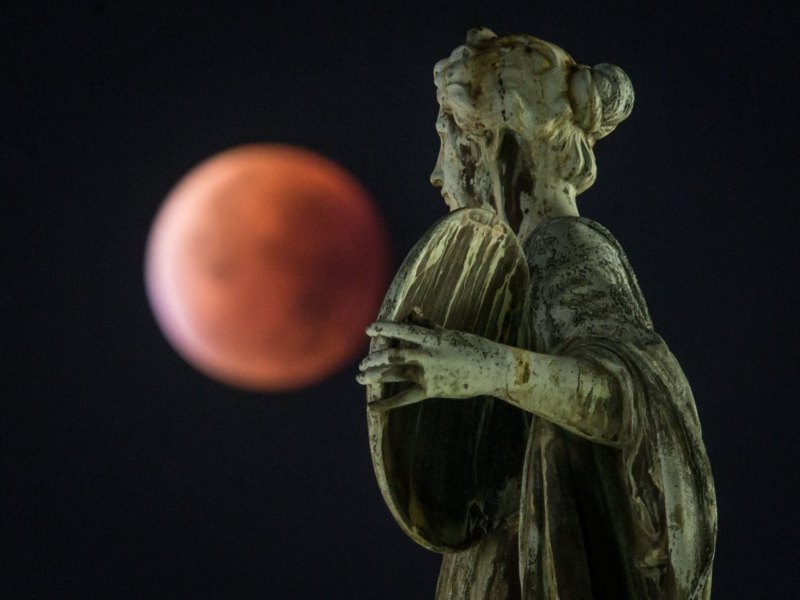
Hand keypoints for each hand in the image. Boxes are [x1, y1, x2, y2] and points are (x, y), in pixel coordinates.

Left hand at [356, 321, 513, 410]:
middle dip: (374, 359)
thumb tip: (413, 311)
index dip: (385, 329)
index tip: (369, 329)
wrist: (493, 369)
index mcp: (432, 338)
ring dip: (375, 376)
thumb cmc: (472, 348)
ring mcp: (429, 373)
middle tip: (362, 363)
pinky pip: (405, 397)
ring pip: (395, 374)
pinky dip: (388, 403)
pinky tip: (373, 407)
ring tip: (360, 378)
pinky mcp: (432, 390)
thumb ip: (428, 325)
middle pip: (393, 355)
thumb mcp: (449, 333)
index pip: (403, 330)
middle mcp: (428, 355)